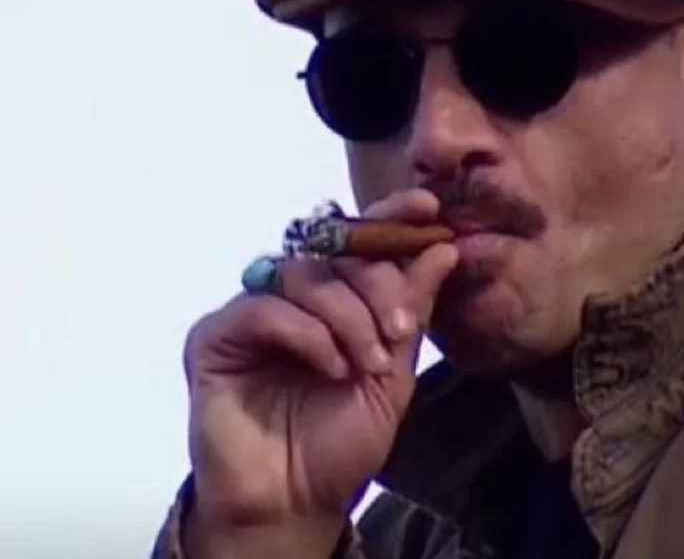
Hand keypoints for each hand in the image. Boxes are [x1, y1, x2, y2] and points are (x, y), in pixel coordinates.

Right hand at [183, 189, 457, 535]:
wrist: (296, 502)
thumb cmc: (343, 439)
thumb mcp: (393, 373)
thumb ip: (411, 310)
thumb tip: (443, 248)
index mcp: (334, 298)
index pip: (357, 242)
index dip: (389, 218)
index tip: (427, 207)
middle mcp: (292, 295)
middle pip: (332, 251)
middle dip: (375, 282)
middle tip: (399, 328)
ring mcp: (252, 310)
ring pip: (302, 274)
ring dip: (345, 314)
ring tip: (367, 362)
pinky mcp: (215, 335)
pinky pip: (262, 308)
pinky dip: (305, 332)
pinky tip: (330, 366)